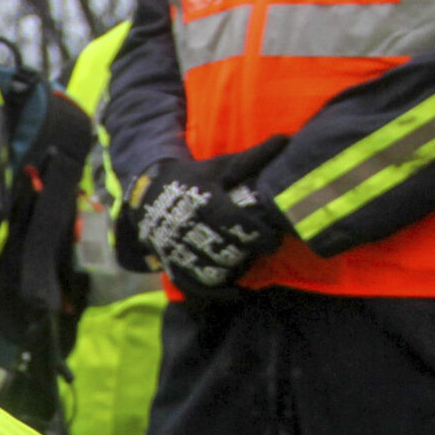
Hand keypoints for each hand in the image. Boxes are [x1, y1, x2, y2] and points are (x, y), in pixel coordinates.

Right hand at [118, 136, 292, 293]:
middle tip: (268, 248)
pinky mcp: (173, 263)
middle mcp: (191, 229)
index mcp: (205, 203)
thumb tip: (287, 139)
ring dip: (234, 269)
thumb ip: (253, 158)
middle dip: (250, 251)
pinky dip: (215, 293)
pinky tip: (235, 294)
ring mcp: (179, 249)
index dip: (258, 235)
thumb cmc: (191, 178)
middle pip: (227, 249)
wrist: (147, 194)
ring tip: (250, 263)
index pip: (236, 224)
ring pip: (211, 269)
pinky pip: (194, 284)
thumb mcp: (220, 166)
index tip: (274, 239)